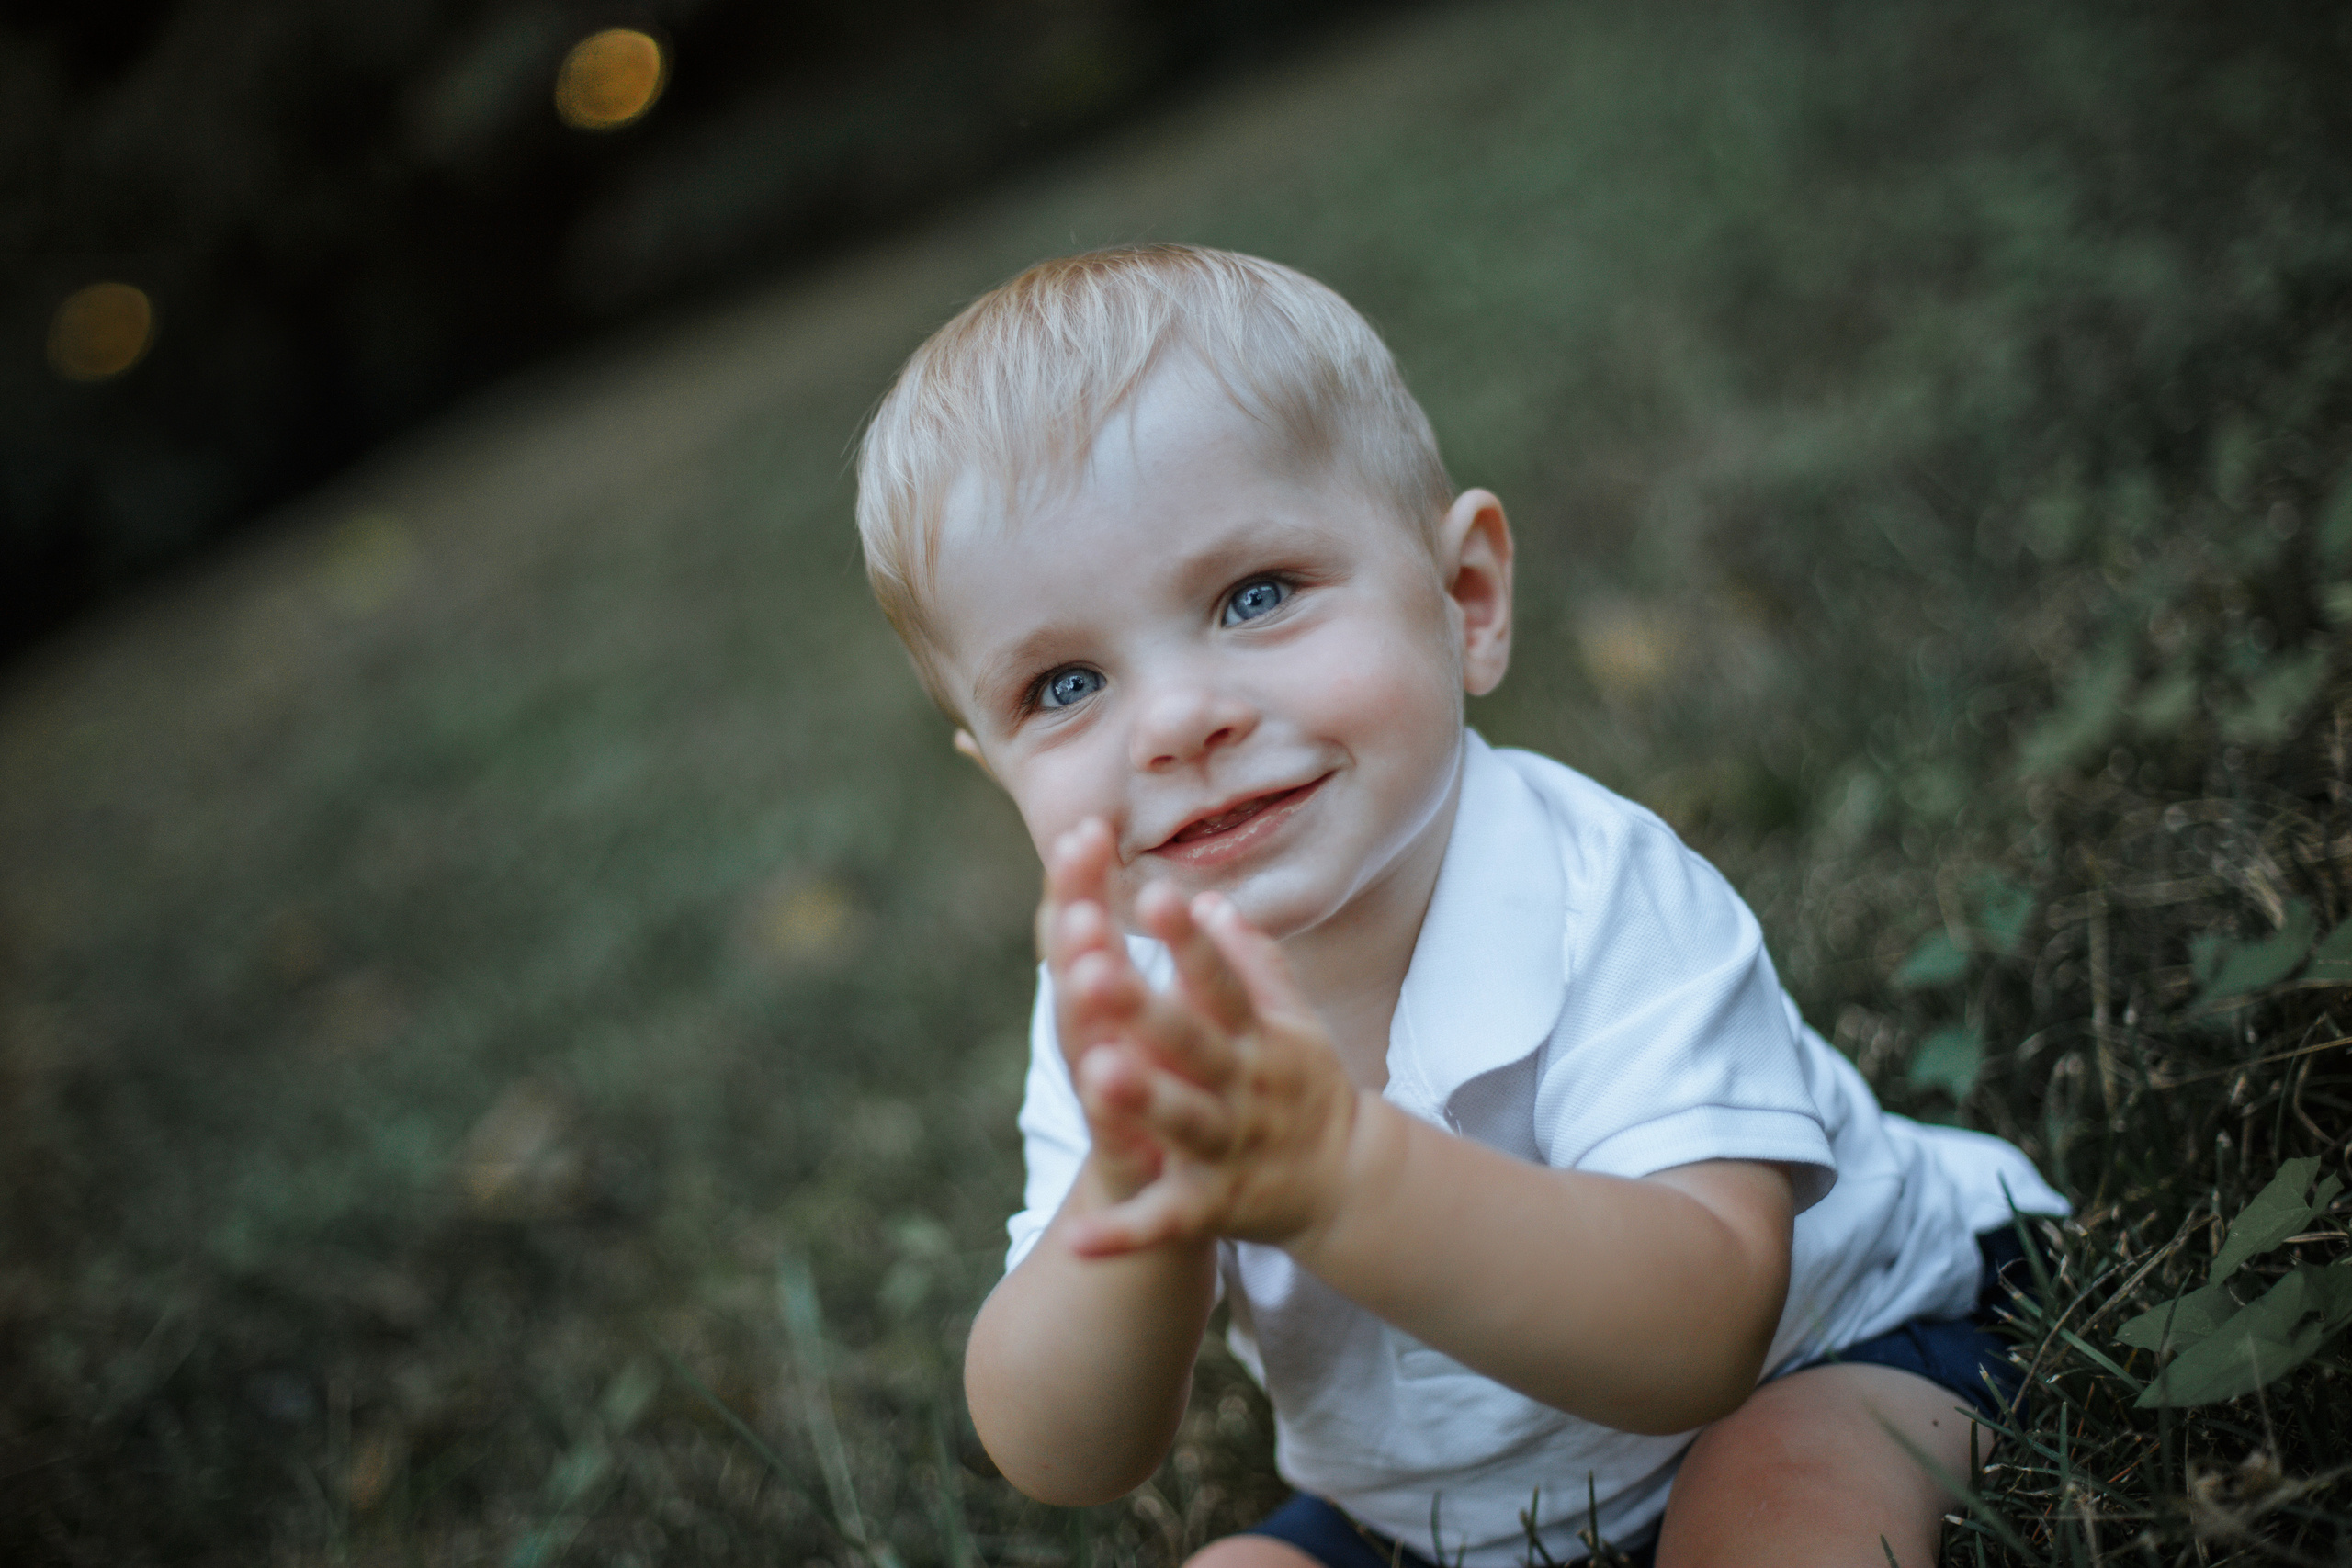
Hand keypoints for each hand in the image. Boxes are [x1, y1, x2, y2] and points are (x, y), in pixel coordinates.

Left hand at [1050, 857, 1363, 1257]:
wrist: (1347, 1185)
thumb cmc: (1304, 1089)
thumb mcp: (1292, 1023)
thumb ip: (1252, 965)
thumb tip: (1213, 900)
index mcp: (1258, 1038)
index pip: (1223, 982)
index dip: (1191, 943)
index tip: (1158, 895)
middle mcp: (1244, 1088)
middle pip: (1194, 1045)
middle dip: (1148, 1010)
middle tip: (1096, 971)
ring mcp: (1229, 1148)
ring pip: (1183, 1122)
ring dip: (1143, 1101)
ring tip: (1097, 1072)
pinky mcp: (1213, 1207)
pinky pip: (1165, 1221)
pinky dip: (1125, 1235)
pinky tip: (1078, 1239)